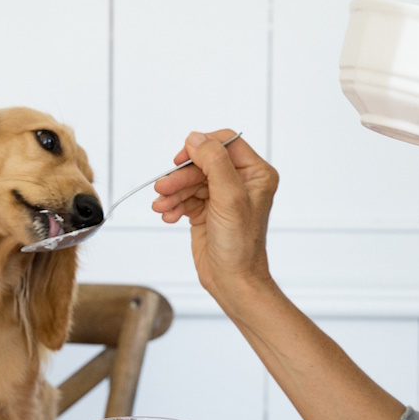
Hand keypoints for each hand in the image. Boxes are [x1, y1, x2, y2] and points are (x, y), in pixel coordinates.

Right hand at [152, 130, 279, 311]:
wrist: (232, 280)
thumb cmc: (240, 245)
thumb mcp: (229, 198)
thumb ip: (214, 162)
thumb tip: (196, 138)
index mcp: (256, 173)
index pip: (225, 143)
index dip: (201, 147)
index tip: (181, 158)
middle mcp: (241, 181)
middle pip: (202, 162)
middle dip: (180, 176)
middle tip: (163, 188)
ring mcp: (222, 196)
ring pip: (190, 180)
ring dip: (173, 192)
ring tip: (163, 207)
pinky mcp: (206, 210)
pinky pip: (184, 197)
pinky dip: (174, 205)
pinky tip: (169, 215)